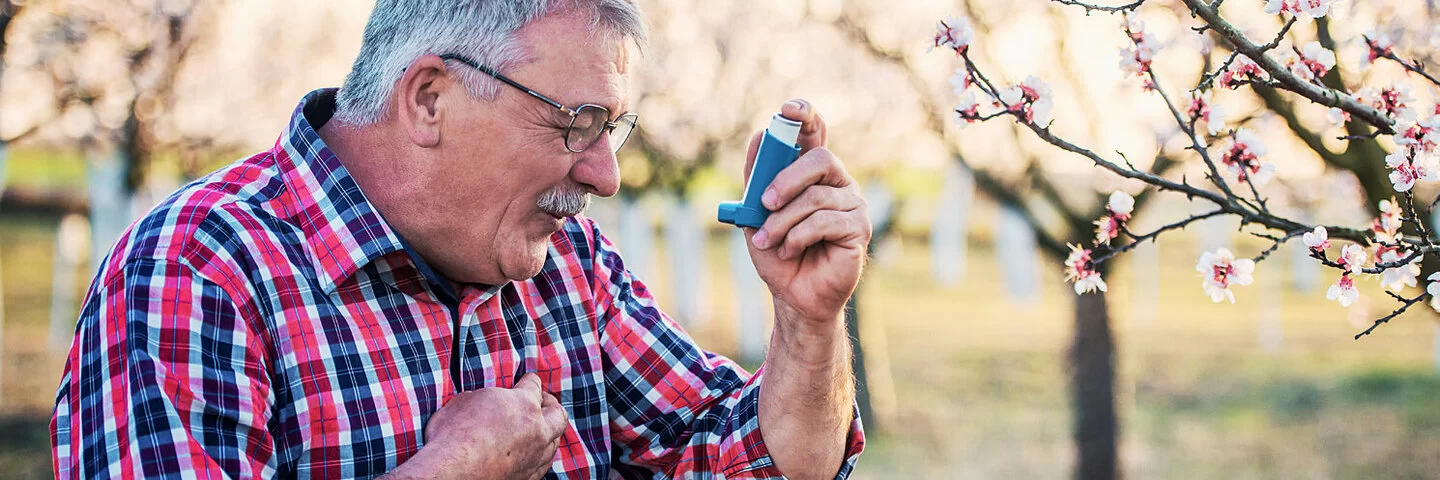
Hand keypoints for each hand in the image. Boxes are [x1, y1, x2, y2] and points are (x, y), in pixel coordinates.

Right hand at [388, 374, 567, 479]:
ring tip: (538, 429)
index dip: (528, 381)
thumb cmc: (452, 437)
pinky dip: (540, 455)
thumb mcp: (463, 402)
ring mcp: (536, 456)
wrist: (451, 473)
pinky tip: (530, 453)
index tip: (526, 381)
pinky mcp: (529, 477)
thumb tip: (481, 401)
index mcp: (523, 404)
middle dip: (551, 405)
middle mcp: (537, 429)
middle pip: (558, 413)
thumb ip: (482, 398)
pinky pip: (544, 463)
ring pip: (554, 441)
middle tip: (541, 402)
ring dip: (548, 432)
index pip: (534, 385)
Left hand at [744, 99, 870, 324]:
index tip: (787, 110)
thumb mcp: (756, 213)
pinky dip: (798, 236)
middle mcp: (837, 183)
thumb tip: (760, 136)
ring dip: (783, 222)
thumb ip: (757, 178)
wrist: (793, 295)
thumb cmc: (777, 252)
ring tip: (768, 241)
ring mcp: (852, 204)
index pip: (815, 133)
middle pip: (820, 159)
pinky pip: (825, 221)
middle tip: (765, 202)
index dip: (805, 116)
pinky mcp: (859, 228)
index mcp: (813, 173)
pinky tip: (788, 250)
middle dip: (787, 179)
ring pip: (815, 198)